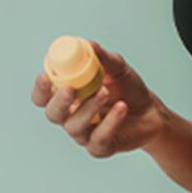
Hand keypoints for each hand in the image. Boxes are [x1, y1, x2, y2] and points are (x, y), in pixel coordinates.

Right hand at [31, 40, 165, 158]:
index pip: (43, 96)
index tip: (46, 75)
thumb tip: (90, 45)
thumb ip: (103, 58)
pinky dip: (109, 122)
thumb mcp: (118, 68)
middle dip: (59, 102)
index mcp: (69, 94)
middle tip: (71, 89)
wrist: (151, 110)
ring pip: (75, 126)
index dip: (40, 88)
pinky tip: (120, 108)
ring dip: (89, 108)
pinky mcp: (100, 147)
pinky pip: (98, 140)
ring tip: (106, 92)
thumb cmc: (128, 88)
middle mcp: (71, 115)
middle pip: (53, 114)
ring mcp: (84, 133)